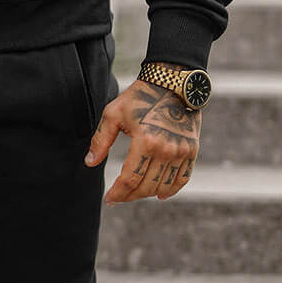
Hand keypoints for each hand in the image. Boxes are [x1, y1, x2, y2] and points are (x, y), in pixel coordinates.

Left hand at [84, 69, 201, 203]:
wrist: (172, 83)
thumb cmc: (139, 97)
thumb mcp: (113, 114)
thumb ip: (100, 141)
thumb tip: (89, 163)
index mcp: (145, 142)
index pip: (130, 179)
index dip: (118, 193)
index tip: (109, 199)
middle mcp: (166, 150)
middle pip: (146, 186)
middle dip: (129, 196)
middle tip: (119, 197)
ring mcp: (181, 151)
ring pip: (163, 186)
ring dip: (147, 194)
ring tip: (134, 194)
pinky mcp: (191, 150)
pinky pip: (182, 178)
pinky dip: (172, 190)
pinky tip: (160, 195)